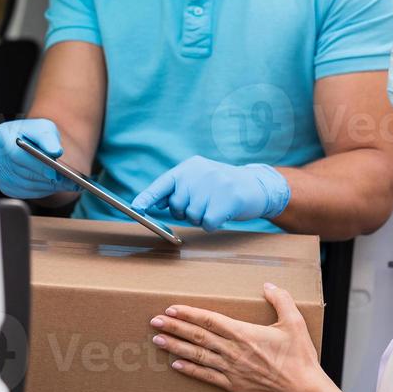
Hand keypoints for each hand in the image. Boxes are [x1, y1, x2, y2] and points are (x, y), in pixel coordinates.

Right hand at [0, 118, 76, 199]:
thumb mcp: (42, 127)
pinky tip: (58, 187)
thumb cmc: (34, 134)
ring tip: (69, 185)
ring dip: (49, 186)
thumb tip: (55, 151)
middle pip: (23, 172)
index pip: (16, 154)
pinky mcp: (8, 187)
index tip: (54, 171)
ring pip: (27, 185)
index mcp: (1, 137)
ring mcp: (0, 174)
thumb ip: (48, 136)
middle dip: (47, 178)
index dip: (36, 164)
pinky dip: (44, 190)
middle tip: (68, 181)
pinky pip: (28, 192)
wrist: (28, 145)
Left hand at [131, 156, 289, 231]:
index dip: (148, 197)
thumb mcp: (198, 181)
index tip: (136, 208)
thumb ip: (177, 190)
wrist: (256, 185)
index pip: (163, 183)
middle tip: (204, 204)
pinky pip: (208, 223)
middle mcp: (200, 172)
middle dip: (186, 212)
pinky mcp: (228, 198)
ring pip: (192, 217)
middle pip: (177, 207)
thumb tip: (154, 204)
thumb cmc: (221, 187)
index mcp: (189, 167)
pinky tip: (223, 213)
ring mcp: (215, 184)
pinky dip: (213, 224)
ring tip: (215, 206)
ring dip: (202, 218)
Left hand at [148, 284, 324, 391]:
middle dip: (174, 327)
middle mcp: (233, 351)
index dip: (188, 314)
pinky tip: (175, 364)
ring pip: (197, 355)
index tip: (171, 309)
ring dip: (176, 346)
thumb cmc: (300, 357)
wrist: (304, 390)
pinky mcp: (233, 385)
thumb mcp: (294, 322)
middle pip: (197, 336)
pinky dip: (190, 370)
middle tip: (154, 321)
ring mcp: (231, 369)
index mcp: (244, 333)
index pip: (209, 320)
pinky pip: (206, 376)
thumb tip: (268, 285)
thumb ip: (281, 300)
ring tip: (158, 340)